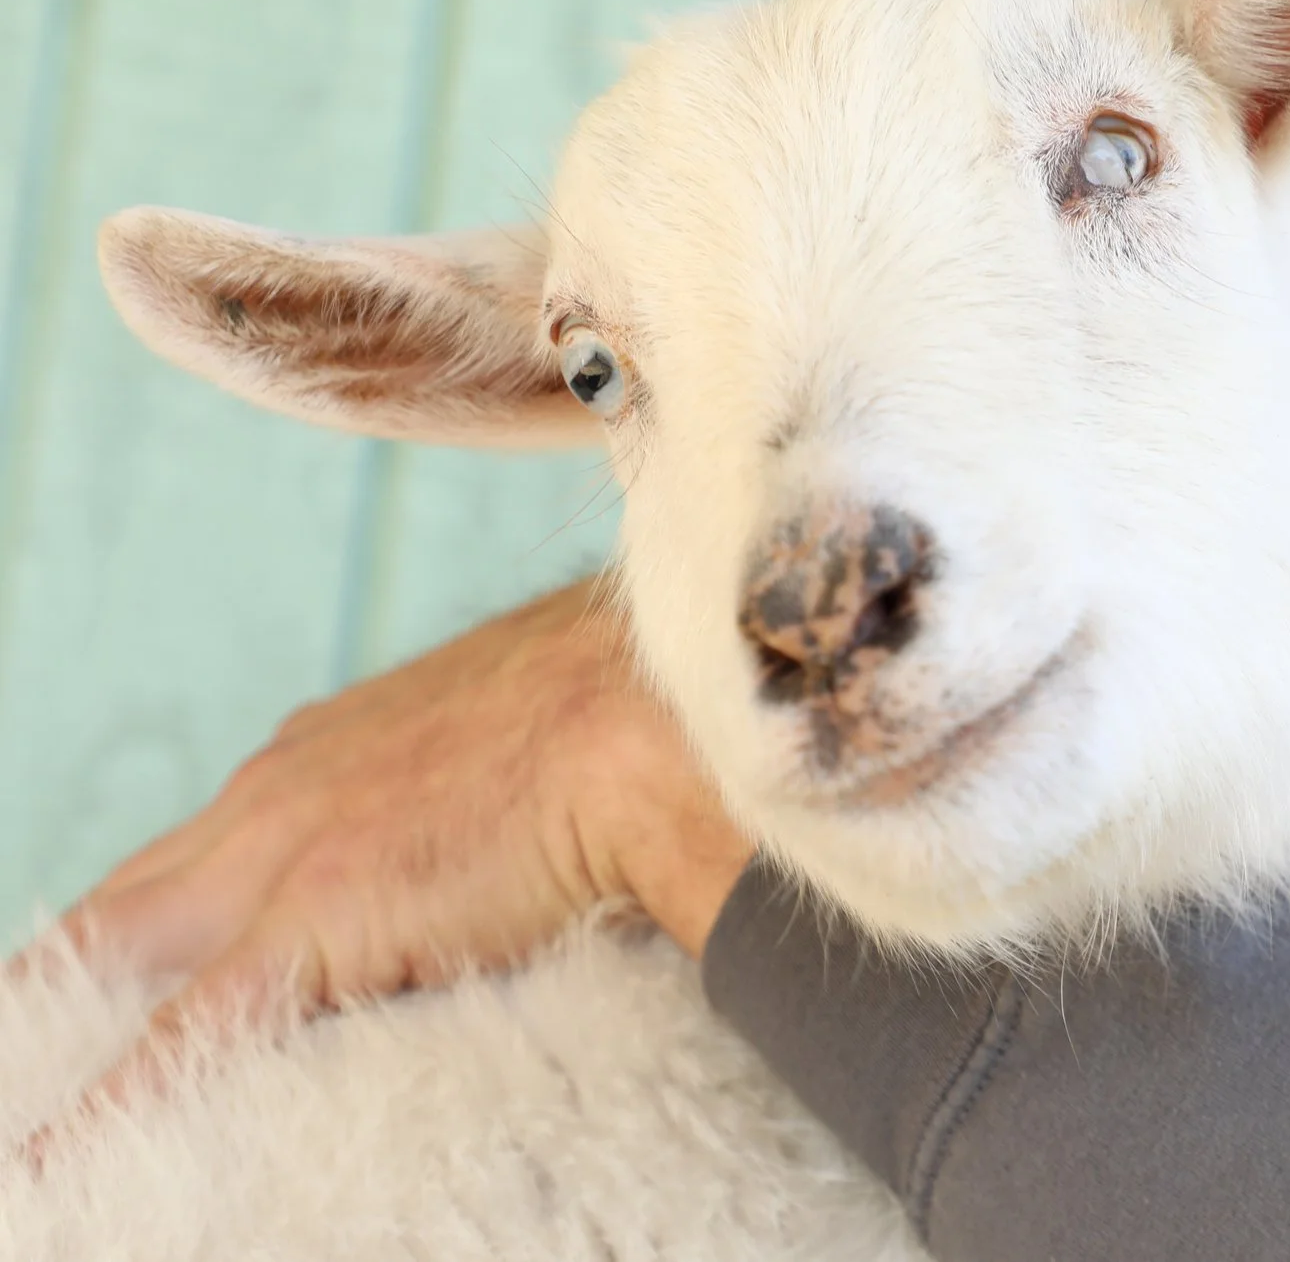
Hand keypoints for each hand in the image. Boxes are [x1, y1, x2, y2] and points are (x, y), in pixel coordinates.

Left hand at [6, 578, 752, 1133]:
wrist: (657, 699)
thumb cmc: (635, 714)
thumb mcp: (531, 748)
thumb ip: (492, 808)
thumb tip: (531, 866)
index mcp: (331, 752)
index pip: (200, 854)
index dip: (146, 928)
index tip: (114, 982)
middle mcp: (282, 790)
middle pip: (126, 901)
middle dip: (66, 976)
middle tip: (40, 1039)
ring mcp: (286, 848)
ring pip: (119, 952)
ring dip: (69, 1021)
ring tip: (28, 1088)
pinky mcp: (315, 916)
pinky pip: (178, 1037)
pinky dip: (111, 1102)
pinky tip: (55, 1160)